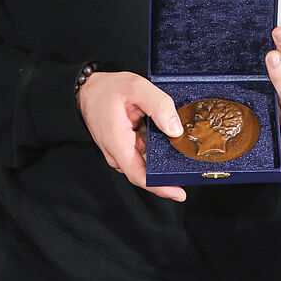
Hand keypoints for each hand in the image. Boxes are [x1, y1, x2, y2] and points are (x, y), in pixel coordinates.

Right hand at [77, 70, 186, 201]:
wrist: (88, 90)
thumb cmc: (109, 89)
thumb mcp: (138, 87)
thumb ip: (159, 106)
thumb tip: (175, 130)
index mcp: (118, 143)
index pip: (139, 176)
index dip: (161, 187)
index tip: (180, 193)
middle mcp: (118, 153)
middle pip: (146, 172)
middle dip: (169, 173)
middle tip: (192, 167)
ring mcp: (121, 152)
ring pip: (147, 162)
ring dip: (164, 159)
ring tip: (186, 152)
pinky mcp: (125, 147)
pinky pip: (144, 153)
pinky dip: (158, 150)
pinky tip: (171, 142)